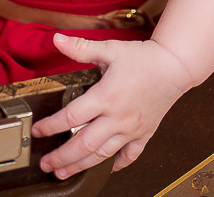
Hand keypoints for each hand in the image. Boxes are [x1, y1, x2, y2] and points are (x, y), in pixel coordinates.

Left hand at [31, 34, 196, 178]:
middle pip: (84, 144)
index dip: (51, 126)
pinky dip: (117, 165)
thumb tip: (57, 39)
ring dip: (81, 166)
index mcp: (106, 97)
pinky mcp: (144, 133)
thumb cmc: (143, 57)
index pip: (71, 117)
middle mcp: (117, 117)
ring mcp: (131, 129)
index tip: (38, 131)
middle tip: (46, 164)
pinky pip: (129, 155)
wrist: (175, 66)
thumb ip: (81, 47)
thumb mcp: (110, 49)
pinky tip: (106, 169)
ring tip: (64, 173)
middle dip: (61, 157)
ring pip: (102, 155)